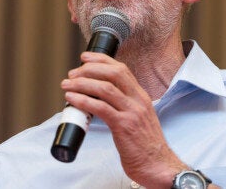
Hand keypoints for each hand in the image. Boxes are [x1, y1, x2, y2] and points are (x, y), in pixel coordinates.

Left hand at [61, 52, 187, 187]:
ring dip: (82, 84)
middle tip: (73, 74)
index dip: (101, 60)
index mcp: (141, 96)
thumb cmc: (145, 145)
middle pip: (113, 73)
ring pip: (105, 88)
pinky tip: (72, 99)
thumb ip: (124, 106)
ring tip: (67, 86)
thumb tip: (98, 98)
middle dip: (89, 69)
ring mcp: (132, 112)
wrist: (158, 166)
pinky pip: (101, 108)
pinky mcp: (124, 126)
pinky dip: (83, 101)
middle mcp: (138, 100)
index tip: (85, 58)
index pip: (121, 69)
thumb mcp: (139, 118)